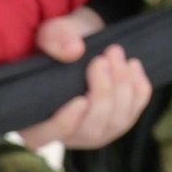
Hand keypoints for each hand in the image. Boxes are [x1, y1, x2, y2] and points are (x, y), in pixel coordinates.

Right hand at [19, 13, 151, 151]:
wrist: (82, 44)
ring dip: (121, 84)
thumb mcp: (50, 33)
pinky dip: (137, 87)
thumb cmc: (58, 43)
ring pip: (116, 121)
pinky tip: (130, 66)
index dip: (65, 124)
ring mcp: (94, 133)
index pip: (44, 137)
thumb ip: (54, 38)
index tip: (80, 100)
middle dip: (102, 93)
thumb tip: (74, 50)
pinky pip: (134, 111)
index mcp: (33, 122)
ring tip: (115, 52)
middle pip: (90, 130)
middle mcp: (64, 136)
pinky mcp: (118, 122)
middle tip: (102, 59)